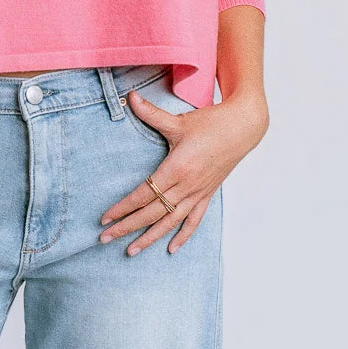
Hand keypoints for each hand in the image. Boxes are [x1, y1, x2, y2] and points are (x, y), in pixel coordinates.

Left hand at [98, 91, 267, 255]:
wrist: (242, 128)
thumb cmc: (210, 123)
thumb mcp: (179, 120)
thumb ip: (151, 113)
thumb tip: (130, 97)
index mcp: (177, 168)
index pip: (143, 194)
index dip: (122, 208)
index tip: (105, 219)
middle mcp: (187, 186)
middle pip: (152, 213)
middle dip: (127, 227)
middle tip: (104, 239)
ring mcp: (198, 193)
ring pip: (170, 222)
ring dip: (149, 237)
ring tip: (131, 251)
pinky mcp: (207, 194)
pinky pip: (193, 220)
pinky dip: (182, 235)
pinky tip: (171, 249)